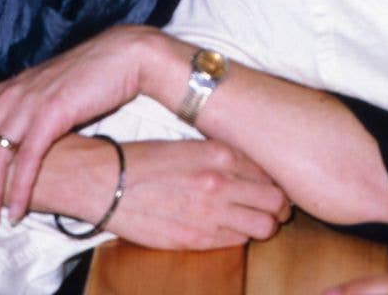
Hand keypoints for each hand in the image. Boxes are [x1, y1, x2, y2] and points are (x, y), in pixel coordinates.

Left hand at [0, 24, 158, 229]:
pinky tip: (21, 211)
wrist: (127, 54)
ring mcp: (29, 102)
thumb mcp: (50, 91)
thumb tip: (19, 136)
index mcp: (8, 88)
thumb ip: (28, 110)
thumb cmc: (93, 74)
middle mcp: (11, 93)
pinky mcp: (52, 113)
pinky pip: (28, 160)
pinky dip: (22, 190)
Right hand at [104, 139, 289, 248]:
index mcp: (221, 154)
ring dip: (264, 225)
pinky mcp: (195, 240)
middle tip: (276, 207)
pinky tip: (231, 229)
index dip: (278, 183)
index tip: (276, 187)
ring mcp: (209, 214)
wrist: (106, 182)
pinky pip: (235, 242)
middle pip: (276, 203)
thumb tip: (251, 169)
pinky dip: (240, 237)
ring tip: (256, 220)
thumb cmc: (146, 159)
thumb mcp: (192, 145)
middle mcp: (221, 183)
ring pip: (263, 228)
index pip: (271, 174)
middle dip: (280, 207)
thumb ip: (225, 157)